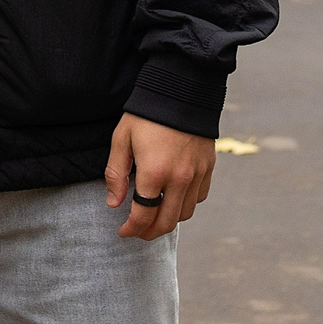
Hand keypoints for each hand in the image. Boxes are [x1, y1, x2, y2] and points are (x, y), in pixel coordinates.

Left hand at [104, 114, 215, 240]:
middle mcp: (179, 178)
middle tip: (138, 231)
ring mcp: (197, 174)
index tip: (123, 232)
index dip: (131, 229)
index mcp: (154, 173)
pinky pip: (199, 197)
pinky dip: (186, 204)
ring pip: (185, 213)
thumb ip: (116, 173)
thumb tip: (113, 203)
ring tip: (155, 217)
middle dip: (149, 233)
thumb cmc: (146, 114)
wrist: (181, 90)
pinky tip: (174, 199)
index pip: (142, 215)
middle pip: (166, 222)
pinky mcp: (209, 167)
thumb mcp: (122, 139)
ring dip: (168, 221)